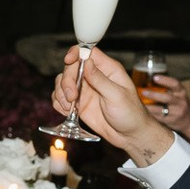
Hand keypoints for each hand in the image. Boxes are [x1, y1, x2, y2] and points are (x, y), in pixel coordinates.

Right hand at [51, 47, 175, 164]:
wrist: (129, 136)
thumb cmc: (130, 114)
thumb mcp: (117, 96)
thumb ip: (100, 79)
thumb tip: (86, 62)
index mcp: (107, 69)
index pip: (87, 52)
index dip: (75, 53)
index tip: (68, 61)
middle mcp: (94, 77)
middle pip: (71, 68)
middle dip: (66, 81)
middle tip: (71, 96)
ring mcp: (85, 90)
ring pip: (63, 82)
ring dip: (60, 93)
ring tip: (69, 106)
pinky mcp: (79, 104)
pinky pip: (61, 98)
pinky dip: (59, 103)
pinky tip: (67, 111)